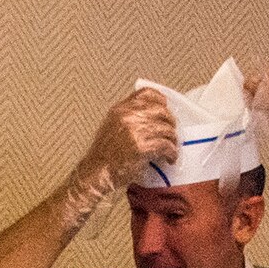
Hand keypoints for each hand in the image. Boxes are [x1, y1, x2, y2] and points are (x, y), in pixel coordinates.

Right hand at [61, 88, 179, 220]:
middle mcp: (128, 116)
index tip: (166, 108)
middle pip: (161, 111)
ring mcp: (135, 131)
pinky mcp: (142, 147)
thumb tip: (152, 117)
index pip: (147, 94)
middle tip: (172, 133)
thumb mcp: (112, 126)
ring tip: (171, 148)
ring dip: (172, 140)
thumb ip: (129, 117)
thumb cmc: (104, 156)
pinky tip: (169, 158)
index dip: (161, 101)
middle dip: (170, 123)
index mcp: (120, 109)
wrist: (96, 173)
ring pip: (166, 129)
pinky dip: (171, 153)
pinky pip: (166, 145)